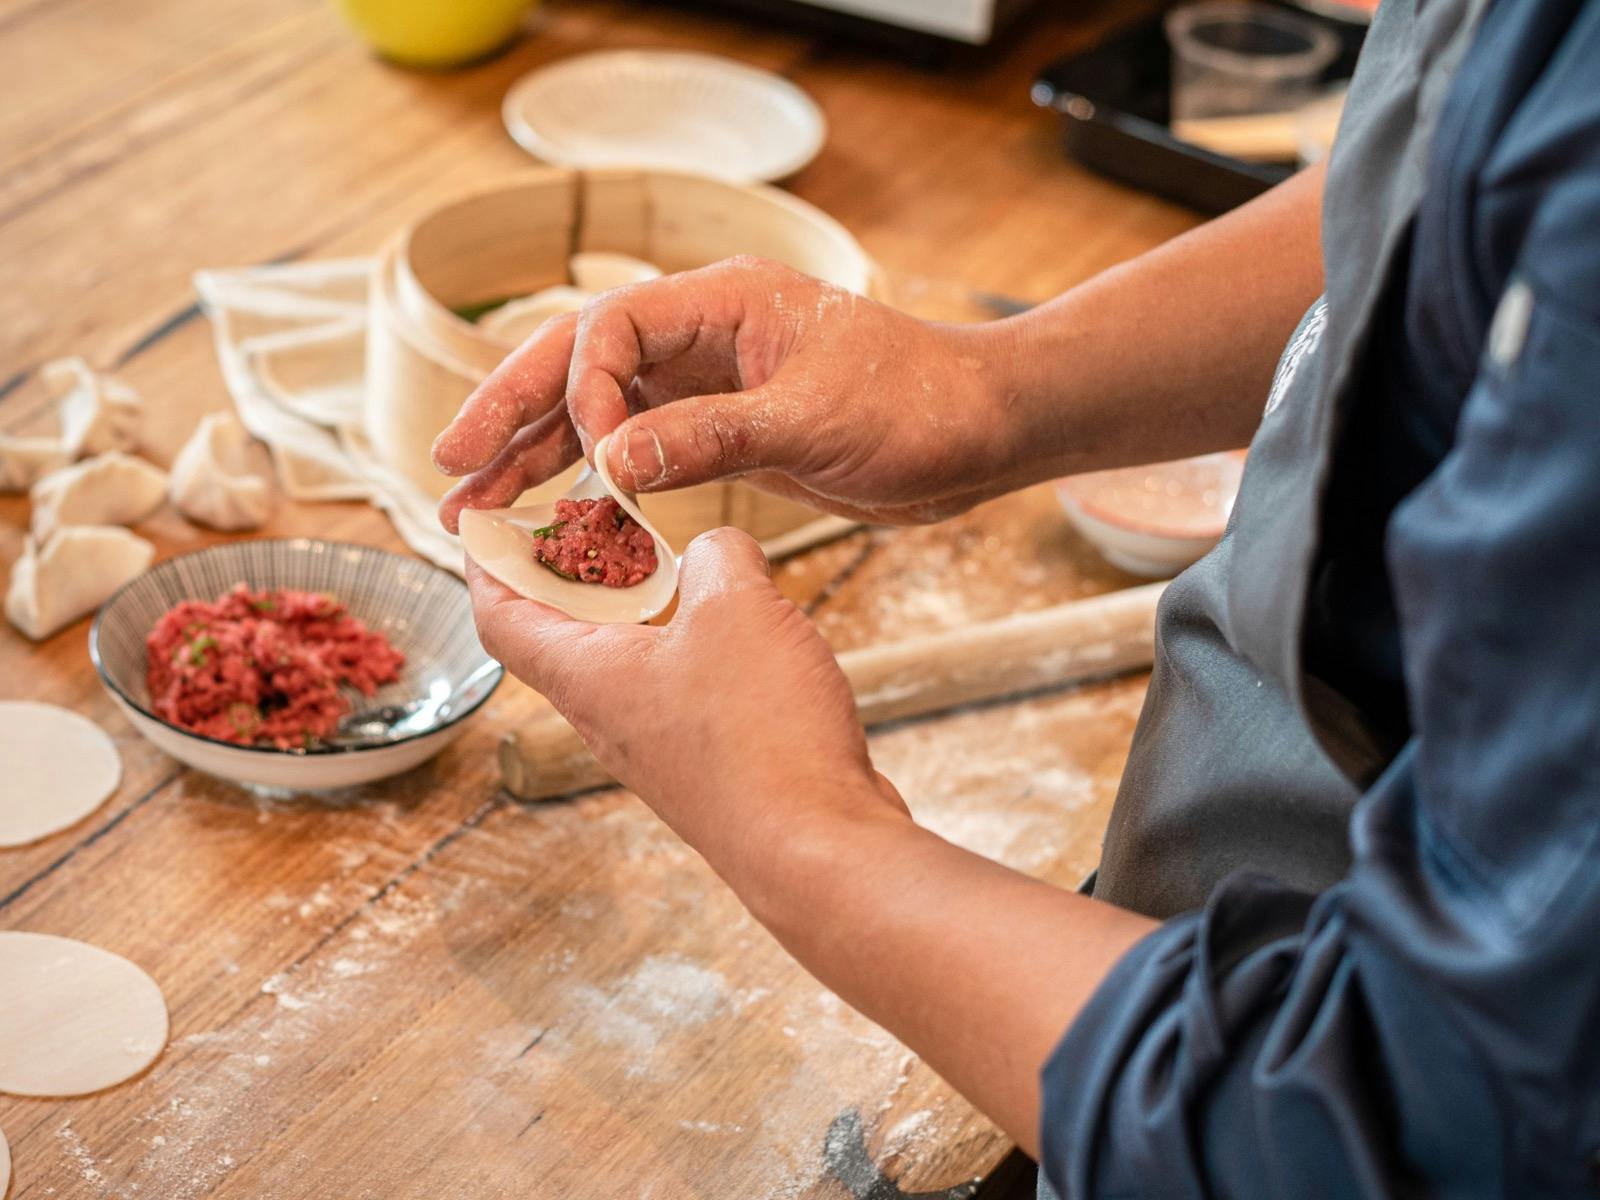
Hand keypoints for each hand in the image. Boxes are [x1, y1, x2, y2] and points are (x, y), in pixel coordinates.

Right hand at [434, 256, 1028, 532]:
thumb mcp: (816, 421)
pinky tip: (550, 516)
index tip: (591, 457)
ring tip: (470, 506)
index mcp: (725, 303)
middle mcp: (704, 336)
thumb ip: (712, 436)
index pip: (611, 328)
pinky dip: (592, 484)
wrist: (979, 435)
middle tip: (448, 465)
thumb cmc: (920, 407)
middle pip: (580, 363)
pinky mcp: (719, 431)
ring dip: (536, 457)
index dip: (580, 388)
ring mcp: (707, 384)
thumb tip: (611, 459)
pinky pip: (636, 453)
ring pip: (599, 413)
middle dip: (513, 413)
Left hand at [468, 526, 910, 881]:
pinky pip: (678, 691)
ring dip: (635, 610)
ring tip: (671, 564)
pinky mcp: (707, 765)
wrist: (817, 849)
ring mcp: (658, 747)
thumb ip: (718, 557)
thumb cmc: (759, 734)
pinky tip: (737, 627)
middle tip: (592, 524)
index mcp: (586, 676)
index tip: (486, 522)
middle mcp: (609, 718)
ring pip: (625, 665)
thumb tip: (719, 551)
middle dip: (569, 576)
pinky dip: (688, 645)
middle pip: (560, 638)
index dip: (484, 563)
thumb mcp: (737, 606)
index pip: (499, 617)